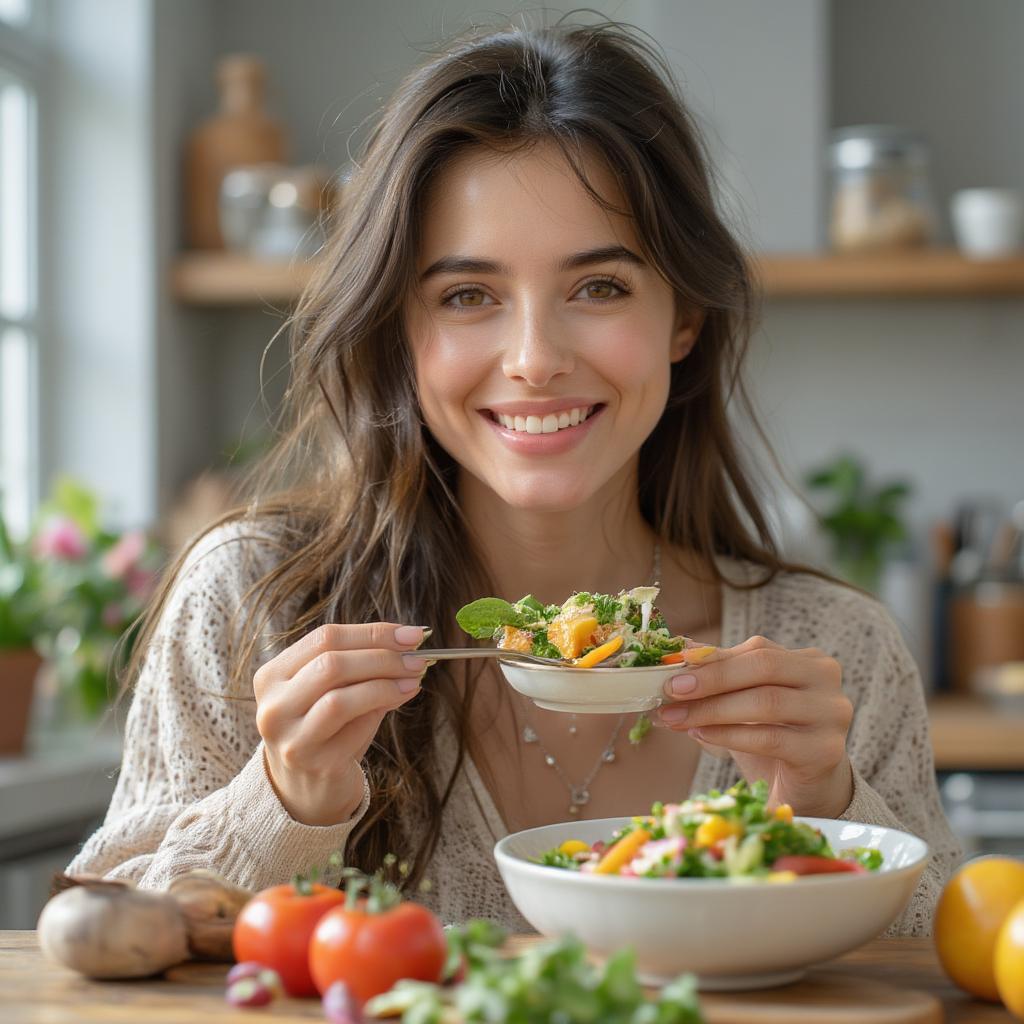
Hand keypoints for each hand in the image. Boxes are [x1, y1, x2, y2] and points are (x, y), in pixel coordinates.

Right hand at [254, 623, 430, 825]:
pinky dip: (383, 707)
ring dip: (385, 682)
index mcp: (272, 676)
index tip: (411, 634)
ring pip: (340, 697)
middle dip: (383, 656)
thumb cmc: (327, 729)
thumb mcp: (336, 690)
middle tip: (418, 658)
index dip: (372, 632)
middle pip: (331, 663)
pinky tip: (402, 697)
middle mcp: (273, 706)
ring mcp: (291, 737)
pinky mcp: (314, 763)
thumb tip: (409, 644)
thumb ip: (363, 665)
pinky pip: (354, 727)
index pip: (324, 638)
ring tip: (414, 678)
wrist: (308, 788)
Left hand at [657, 635, 853, 817]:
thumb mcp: (746, 699)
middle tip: (670, 691)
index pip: (757, 650)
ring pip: (765, 702)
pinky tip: (701, 735)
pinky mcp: (825, 751)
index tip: (669, 671)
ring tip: (677, 718)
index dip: (711, 659)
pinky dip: (728, 735)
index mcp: (810, 660)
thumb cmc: (772, 736)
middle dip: (711, 679)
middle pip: (764, 668)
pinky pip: (769, 738)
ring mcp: (832, 716)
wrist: (806, 789)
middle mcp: (827, 682)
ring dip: (712, 710)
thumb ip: (720, 673)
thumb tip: (679, 652)